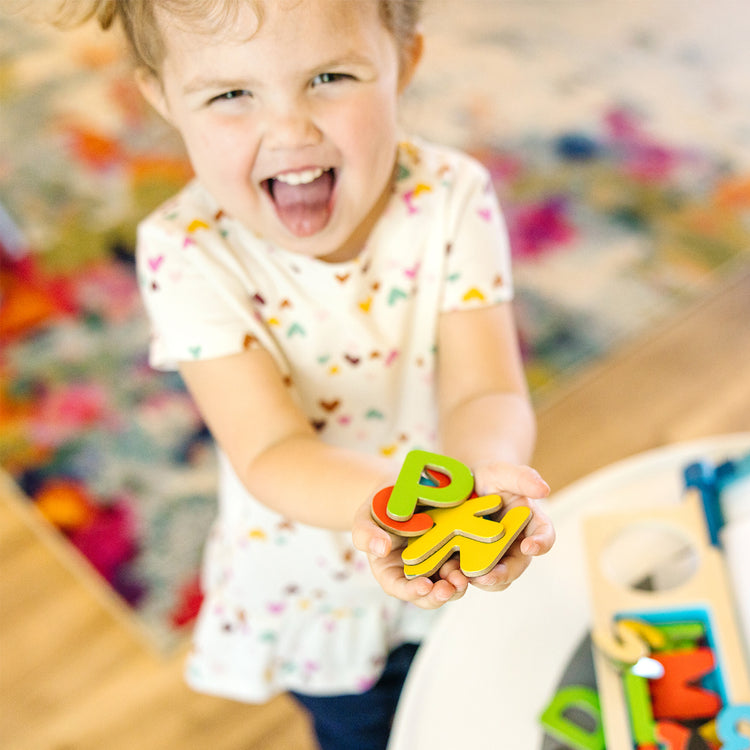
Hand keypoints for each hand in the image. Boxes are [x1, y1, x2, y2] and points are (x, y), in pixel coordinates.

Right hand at [352, 495, 468, 609]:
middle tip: (452, 587)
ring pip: (449, 583)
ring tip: (465, 575)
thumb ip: (366, 535)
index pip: (400, 589)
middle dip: (441, 594)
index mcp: (391, 573)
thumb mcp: (364, 517)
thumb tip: (381, 549)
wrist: (401, 490)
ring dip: (458, 583)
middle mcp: (415, 574)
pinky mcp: (453, 551)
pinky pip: (463, 561)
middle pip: (429, 594)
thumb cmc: (378, 507)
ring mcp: (436, 563)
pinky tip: (475, 557)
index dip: (413, 591)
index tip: (425, 586)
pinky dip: (469, 563)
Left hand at [466, 462, 553, 591]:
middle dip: (501, 574)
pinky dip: (458, 576)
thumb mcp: (504, 472)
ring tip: (460, 577)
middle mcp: (515, 545)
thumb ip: (522, 478)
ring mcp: (493, 556)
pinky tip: (444, 573)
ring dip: (478, 580)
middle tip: (486, 577)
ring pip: (492, 578)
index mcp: (530, 523)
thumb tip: (544, 489)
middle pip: (515, 566)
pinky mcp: (471, 560)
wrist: (467, 485)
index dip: (541, 543)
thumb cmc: (491, 477)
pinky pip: (467, 575)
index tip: (530, 546)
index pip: (544, 535)